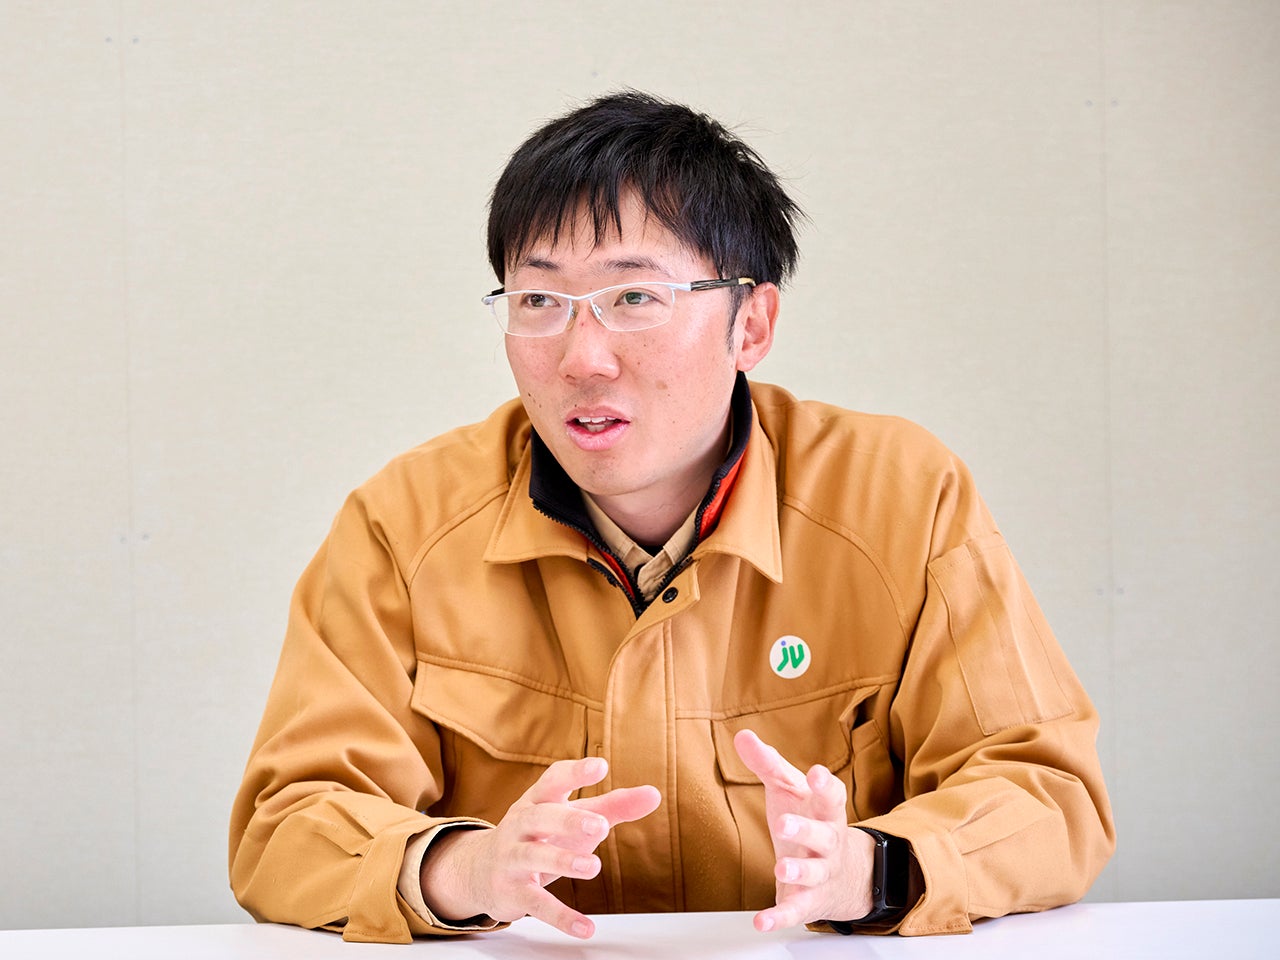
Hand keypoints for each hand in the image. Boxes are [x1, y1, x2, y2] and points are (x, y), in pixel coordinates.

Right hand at [418, 756, 660, 938]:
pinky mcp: (510, 891)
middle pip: (539, 817)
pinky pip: (535, 903)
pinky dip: (560, 916)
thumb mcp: (572, 817)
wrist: (479, 870)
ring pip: (533, 856)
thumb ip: (612, 806)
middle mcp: (520, 825)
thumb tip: (654, 794)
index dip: (575, 773)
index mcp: (537, 800)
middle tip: (600, 826)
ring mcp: (511, 858)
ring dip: (562, 861)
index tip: (600, 766)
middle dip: (567, 820)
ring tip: (593, 868)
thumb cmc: (538, 835)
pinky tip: (586, 927)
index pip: (552, 780)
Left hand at [733, 729, 874, 931]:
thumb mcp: (791, 790)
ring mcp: (821, 873)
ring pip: (814, 874)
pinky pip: (796, 910)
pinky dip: (780, 917)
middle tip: (783, 824)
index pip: (831, 795)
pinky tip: (761, 921)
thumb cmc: (810, 820)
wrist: (845, 876)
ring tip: (780, 868)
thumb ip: (768, 764)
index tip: (817, 774)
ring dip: (799, 872)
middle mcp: (828, 842)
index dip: (825, 785)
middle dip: (805, 830)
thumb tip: (742, 735)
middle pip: (823, 836)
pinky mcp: (809, 901)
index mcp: (824, 811)